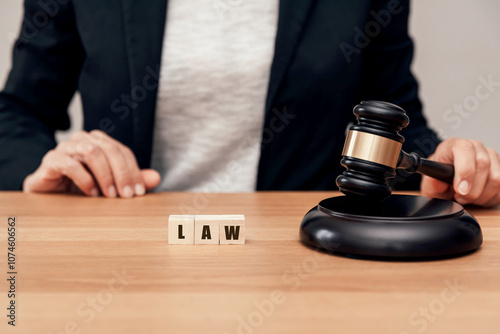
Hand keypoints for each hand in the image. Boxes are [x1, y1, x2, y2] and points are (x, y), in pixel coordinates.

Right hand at [23, 130, 160, 197]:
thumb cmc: (82, 185)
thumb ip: (131, 179)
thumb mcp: (111, 184)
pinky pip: (70, 164)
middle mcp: (83, 139)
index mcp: (99, 141)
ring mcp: (65, 147)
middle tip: (127, 196)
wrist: (50, 193)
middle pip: (110, 149)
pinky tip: (91, 194)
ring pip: (92, 152)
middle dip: (122, 173)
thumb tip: (156, 178)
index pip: (123, 151)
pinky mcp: (51, 160)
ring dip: (105, 175)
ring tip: (109, 195)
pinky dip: (85, 180)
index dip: (134, 171)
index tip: (139, 192)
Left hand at [421, 138, 499, 206]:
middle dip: (472, 189)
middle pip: (483, 164)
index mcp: (455, 145)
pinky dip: (489, 199)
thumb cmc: (438, 179)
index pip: (465, 149)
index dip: (465, 171)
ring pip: (496, 178)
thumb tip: (437, 180)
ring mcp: (491, 157)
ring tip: (466, 198)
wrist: (447, 184)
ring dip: (481, 196)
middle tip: (460, 198)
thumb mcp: (430, 182)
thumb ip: (432, 182)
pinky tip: (477, 199)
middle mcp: (476, 148)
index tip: (460, 190)